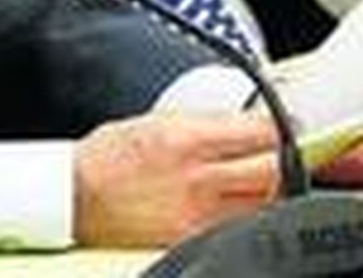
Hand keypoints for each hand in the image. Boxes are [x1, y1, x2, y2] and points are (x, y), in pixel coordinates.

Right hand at [73, 110, 280, 246]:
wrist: (75, 197)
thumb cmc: (109, 156)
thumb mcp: (156, 122)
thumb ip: (203, 124)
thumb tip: (245, 124)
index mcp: (185, 139)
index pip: (257, 132)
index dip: (281, 126)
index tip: (288, 123)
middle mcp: (196, 178)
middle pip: (270, 170)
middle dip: (284, 157)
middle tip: (287, 150)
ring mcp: (197, 215)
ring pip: (263, 203)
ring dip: (272, 188)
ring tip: (267, 176)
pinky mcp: (191, 241)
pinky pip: (238, 227)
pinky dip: (250, 215)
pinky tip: (246, 204)